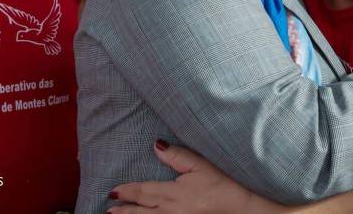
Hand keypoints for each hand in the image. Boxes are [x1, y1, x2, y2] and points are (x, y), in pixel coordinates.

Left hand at [107, 141, 281, 213]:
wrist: (243, 209)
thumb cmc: (225, 185)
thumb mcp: (201, 165)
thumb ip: (177, 156)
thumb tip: (156, 146)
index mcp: (174, 194)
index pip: (144, 192)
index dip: (128, 191)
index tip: (114, 190)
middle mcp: (172, 211)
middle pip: (142, 211)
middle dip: (124, 209)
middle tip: (109, 208)